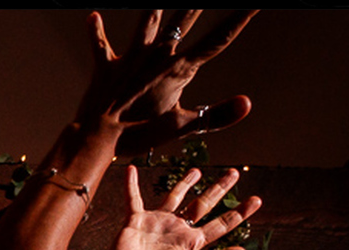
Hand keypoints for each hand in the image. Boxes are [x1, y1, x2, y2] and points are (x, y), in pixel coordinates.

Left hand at [78, 9, 255, 155]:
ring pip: (147, 22)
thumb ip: (215, 115)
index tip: (256, 4)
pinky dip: (96, 31)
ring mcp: (131, 58)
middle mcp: (157, 55)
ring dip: (155, 7)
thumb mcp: (180, 127)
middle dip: (197, 4)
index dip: (239, 19)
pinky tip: (92, 16)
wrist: (97, 137)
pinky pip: (100, 45)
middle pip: (184, 19)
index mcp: (178, 69)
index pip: (217, 41)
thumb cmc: (138, 134)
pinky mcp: (106, 66)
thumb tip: (247, 104)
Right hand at [109, 165, 260, 249]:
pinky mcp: (136, 221)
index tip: (256, 200)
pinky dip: (131, 185)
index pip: (221, 224)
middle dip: (219, 189)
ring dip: (186, 183)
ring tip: (197, 171)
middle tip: (233, 174)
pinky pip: (134, 199)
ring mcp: (157, 223)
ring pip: (175, 197)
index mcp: (192, 242)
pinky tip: (132, 170)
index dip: (239, 212)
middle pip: (204, 204)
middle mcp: (177, 229)